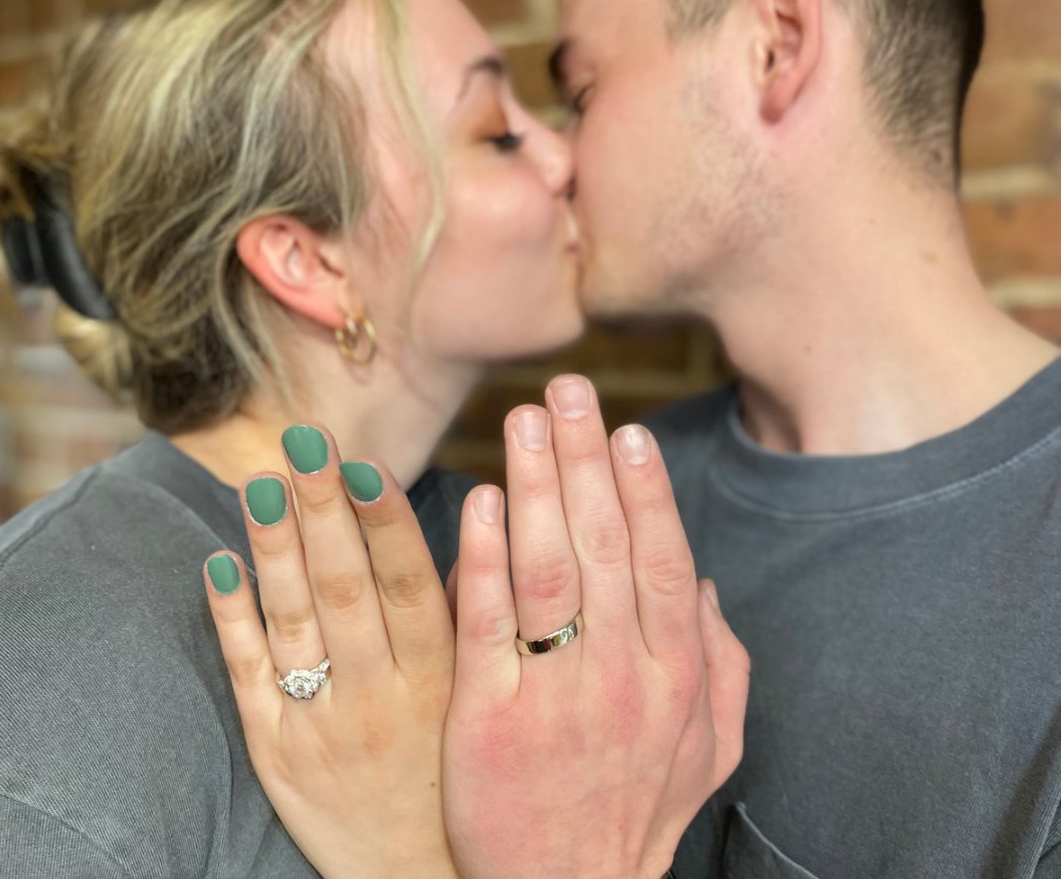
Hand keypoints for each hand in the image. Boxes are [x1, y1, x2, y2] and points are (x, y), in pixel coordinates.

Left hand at [203, 426, 457, 878]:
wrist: (416, 875)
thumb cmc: (456, 766)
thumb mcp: (482, 697)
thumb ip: (473, 612)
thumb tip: (479, 520)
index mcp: (440, 675)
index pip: (410, 583)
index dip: (384, 520)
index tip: (362, 462)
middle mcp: (380, 694)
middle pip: (345, 588)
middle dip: (323, 510)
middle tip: (303, 443)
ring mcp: (321, 723)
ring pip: (293, 621)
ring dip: (275, 547)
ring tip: (261, 481)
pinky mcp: (275, 751)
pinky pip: (249, 676)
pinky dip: (232, 618)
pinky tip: (219, 562)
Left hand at [444, 374, 749, 878]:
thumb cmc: (634, 812)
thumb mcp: (709, 749)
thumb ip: (722, 664)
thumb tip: (706, 584)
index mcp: (674, 677)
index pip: (664, 563)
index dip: (646, 493)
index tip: (627, 431)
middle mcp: (620, 678)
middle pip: (605, 548)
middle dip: (585, 461)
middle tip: (568, 391)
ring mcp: (553, 697)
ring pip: (547, 571)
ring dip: (536, 487)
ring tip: (523, 420)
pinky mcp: (486, 719)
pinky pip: (486, 624)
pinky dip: (485, 557)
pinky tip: (482, 500)